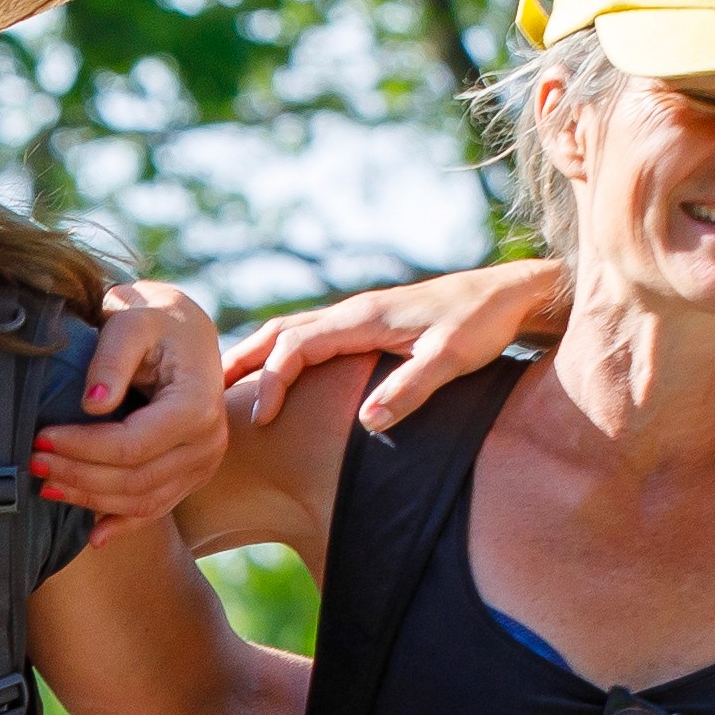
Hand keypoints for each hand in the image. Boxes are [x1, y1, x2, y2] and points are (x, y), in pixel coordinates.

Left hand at [35, 280, 228, 545]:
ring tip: (46, 484)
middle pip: (135, 479)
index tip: (40, 436)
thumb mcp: (132, 318)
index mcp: (197, 403)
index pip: (132, 445)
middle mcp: (209, 440)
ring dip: (90, 499)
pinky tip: (92, 534)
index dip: (82, 448)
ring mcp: (203, 463)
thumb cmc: (153, 318)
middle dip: (78, 475)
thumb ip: (112, 358)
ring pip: (142, 500)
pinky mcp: (191, 475)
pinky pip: (156, 508)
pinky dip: (121, 522)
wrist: (182, 328)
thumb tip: (92, 405)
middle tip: (32, 462)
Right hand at [230, 256, 568, 430]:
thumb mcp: (452, 359)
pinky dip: (280, 352)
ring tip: (223, 385)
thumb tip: (368, 423)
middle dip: (240, 363)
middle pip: (279, 332)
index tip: (260, 421)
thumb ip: (411, 388)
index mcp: (362, 318)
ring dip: (256, 355)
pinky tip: (275, 374)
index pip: (296, 347)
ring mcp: (358, 314)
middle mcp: (353, 311)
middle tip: (203, 394)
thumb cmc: (484, 325)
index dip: (272, 383)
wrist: (511, 292)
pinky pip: (309, 334)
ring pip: (290, 330)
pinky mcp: (368, 323)